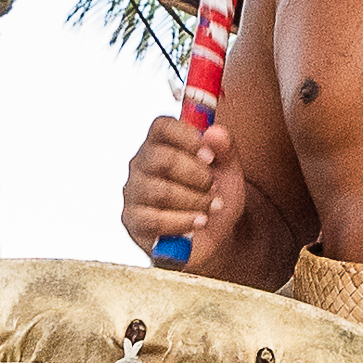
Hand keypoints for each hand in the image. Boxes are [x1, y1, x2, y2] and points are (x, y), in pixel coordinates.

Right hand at [123, 113, 248, 264]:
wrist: (214, 237)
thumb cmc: (215, 197)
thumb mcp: (229, 171)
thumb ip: (225, 148)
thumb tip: (214, 133)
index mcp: (162, 143)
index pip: (162, 126)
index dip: (187, 137)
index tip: (210, 155)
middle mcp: (141, 164)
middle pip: (160, 158)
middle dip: (195, 175)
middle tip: (213, 186)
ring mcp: (133, 192)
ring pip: (160, 191)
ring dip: (194, 200)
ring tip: (212, 207)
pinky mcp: (132, 220)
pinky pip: (154, 220)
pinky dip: (183, 222)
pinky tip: (199, 222)